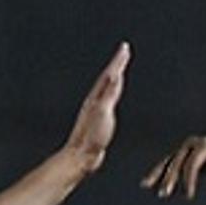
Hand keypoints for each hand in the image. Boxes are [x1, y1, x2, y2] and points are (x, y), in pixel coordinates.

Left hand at [63, 42, 130, 170]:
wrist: (80, 156)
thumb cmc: (91, 137)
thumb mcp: (103, 112)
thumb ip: (109, 93)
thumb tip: (115, 75)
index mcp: (97, 97)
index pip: (110, 74)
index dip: (118, 61)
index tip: (124, 48)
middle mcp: (95, 101)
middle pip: (108, 77)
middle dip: (117, 63)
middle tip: (124, 51)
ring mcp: (95, 109)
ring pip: (106, 87)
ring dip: (114, 75)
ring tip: (119, 68)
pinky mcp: (98, 119)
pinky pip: (107, 99)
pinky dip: (112, 91)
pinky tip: (112, 94)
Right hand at [141, 131, 205, 199]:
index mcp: (204, 145)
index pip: (192, 164)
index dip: (189, 180)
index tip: (188, 196)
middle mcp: (192, 143)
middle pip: (177, 161)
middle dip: (170, 178)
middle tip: (165, 194)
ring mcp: (185, 146)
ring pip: (168, 160)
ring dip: (158, 174)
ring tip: (146, 186)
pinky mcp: (183, 152)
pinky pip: (167, 162)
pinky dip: (158, 172)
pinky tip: (146, 183)